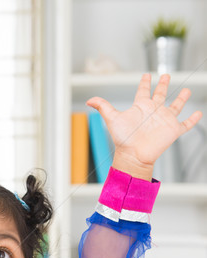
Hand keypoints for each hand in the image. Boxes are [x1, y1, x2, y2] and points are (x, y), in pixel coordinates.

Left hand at [86, 73, 202, 179]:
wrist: (134, 155)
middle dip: (163, 85)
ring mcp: (164, 120)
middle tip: (166, 75)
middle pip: (160, 95)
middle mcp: (153, 112)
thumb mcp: (112, 119)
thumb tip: (89, 99)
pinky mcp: (173, 130)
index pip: (143, 91)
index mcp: (141, 107)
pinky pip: (186, 124)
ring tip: (187, 90)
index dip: (145, 83)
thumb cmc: (123, 139)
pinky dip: (192, 119)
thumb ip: (103, 107)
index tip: (146, 75)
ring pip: (176, 106)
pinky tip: (198, 113)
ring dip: (182, 99)